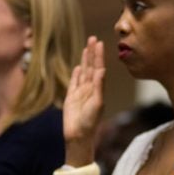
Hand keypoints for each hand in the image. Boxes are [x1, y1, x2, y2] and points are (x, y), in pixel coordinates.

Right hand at [63, 36, 105, 165]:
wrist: (78, 136)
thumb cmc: (90, 123)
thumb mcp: (97, 104)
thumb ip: (99, 87)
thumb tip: (102, 70)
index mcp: (98, 89)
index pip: (99, 68)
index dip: (98, 56)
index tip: (99, 43)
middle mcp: (90, 89)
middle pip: (91, 67)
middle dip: (92, 53)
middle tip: (93, 38)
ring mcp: (81, 92)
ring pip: (83, 72)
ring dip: (85, 60)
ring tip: (87, 48)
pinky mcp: (71, 98)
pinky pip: (74, 82)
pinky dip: (76, 74)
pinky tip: (78, 67)